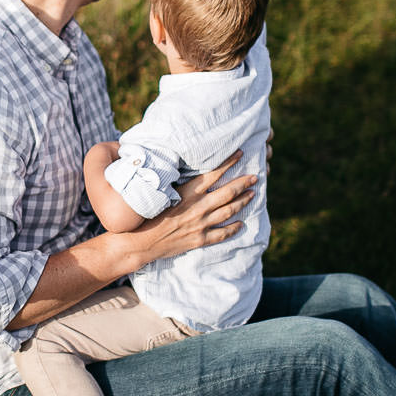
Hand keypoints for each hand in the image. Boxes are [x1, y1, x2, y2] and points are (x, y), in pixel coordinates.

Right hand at [124, 150, 251, 265]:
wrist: (140, 242)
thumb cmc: (146, 215)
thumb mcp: (160, 193)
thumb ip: (176, 183)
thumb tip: (186, 169)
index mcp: (187, 193)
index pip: (213, 174)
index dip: (228, 163)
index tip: (240, 153)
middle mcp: (197, 207)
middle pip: (227, 192)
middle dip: (243, 183)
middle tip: (255, 177)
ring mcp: (200, 224)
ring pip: (228, 211)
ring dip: (242, 202)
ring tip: (252, 194)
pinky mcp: (199, 240)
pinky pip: (222, 233)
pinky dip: (233, 228)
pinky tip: (241, 224)